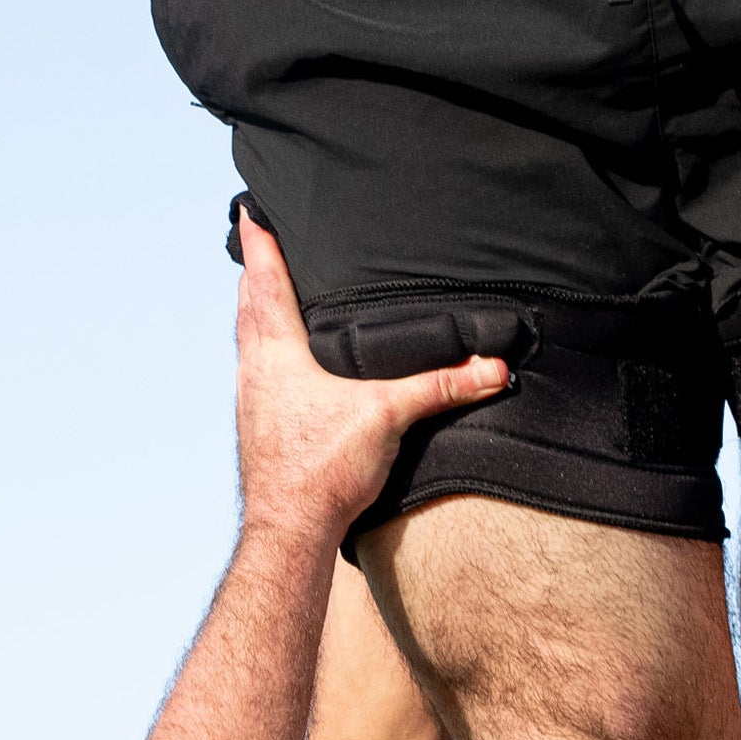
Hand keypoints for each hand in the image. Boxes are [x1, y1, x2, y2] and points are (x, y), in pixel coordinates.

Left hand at [234, 209, 507, 540]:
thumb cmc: (322, 469)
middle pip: (248, 305)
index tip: (248, 209)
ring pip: (248, 341)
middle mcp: (255, 370)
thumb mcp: (388, 418)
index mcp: (277, 352)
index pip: (264, 281)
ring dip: (255, 312)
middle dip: (255, 272)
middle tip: (259, 243)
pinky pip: (256, 374)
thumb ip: (440, 387)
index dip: (259, 243)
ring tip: (266, 295)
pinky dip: (264, 353)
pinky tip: (284, 368)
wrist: (288, 530)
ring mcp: (251, 400)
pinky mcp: (258, 427)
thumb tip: (492, 369)